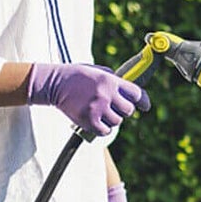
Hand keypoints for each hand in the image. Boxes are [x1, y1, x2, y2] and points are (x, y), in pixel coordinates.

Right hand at [26, 62, 149, 136]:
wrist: (54, 83)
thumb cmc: (77, 76)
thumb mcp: (98, 70)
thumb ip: (115, 79)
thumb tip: (132, 91)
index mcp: (111, 81)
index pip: (136, 93)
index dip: (143, 100)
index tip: (145, 106)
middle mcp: (106, 95)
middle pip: (129, 110)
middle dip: (123, 110)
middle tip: (113, 107)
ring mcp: (98, 108)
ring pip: (117, 122)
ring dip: (111, 119)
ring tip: (100, 112)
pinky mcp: (88, 120)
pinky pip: (106, 131)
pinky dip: (103, 129)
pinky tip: (97, 122)